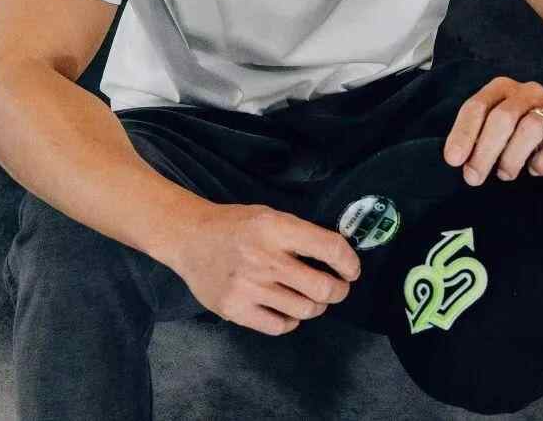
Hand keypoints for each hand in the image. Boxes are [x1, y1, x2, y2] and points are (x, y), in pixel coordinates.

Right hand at [171, 203, 361, 335]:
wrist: (190, 238)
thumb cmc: (236, 224)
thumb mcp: (270, 216)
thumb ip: (299, 234)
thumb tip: (337, 257)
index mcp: (276, 228)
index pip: (328, 247)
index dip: (349, 262)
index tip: (352, 269)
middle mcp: (264, 258)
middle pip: (322, 288)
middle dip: (338, 291)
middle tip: (337, 288)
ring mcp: (249, 287)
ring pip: (304, 310)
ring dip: (315, 306)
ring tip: (310, 298)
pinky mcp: (235, 310)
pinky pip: (279, 326)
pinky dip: (290, 321)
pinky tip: (286, 309)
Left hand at [442, 76, 542, 185]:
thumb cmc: (522, 126)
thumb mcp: (497, 125)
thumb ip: (478, 137)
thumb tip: (460, 161)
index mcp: (501, 88)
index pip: (477, 107)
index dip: (463, 134)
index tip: (453, 160)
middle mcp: (528, 92)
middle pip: (502, 118)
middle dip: (484, 151)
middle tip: (474, 177)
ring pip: (530, 128)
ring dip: (512, 157)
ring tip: (505, 174)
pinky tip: (534, 169)